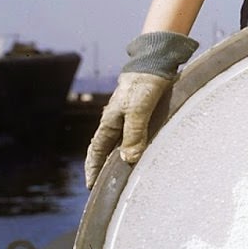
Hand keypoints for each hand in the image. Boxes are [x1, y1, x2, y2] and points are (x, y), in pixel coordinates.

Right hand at [84, 72, 173, 188]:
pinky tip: (143, 154)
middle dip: (104, 167)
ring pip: (121, 143)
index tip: (91, 186)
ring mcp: (129, 117)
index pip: (96, 151)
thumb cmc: (144, 84)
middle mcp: (116, 121)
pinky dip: (135, 148)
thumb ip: (134, 134)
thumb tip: (128, 160)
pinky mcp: (142, 112)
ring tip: (126, 176)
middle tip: (107, 187)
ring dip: (121, 158)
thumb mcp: (138, 110)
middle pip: (106, 149)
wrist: (156, 61)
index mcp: (109, 122)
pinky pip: (135, 135)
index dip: (92, 168)